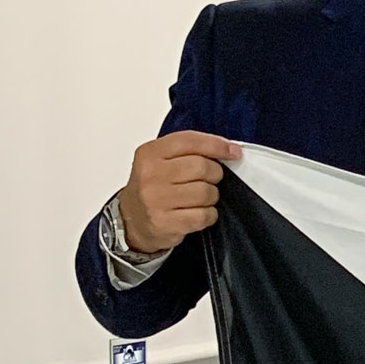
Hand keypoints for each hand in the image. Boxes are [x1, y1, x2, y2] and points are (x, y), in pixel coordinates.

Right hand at [116, 131, 242, 253]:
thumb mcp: (162, 159)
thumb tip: (230, 150)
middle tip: (208, 180)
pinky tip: (197, 212)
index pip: (190, 141)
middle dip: (214, 174)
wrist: (131, 219)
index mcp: (149, 153)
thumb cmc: (154, 186)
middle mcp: (150, 175)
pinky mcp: (165, 222)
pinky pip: (204, 215)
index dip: (217, 145)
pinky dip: (208, 215)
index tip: (233, 152)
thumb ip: (190, 150)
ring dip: (211, 196)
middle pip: (202, 167)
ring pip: (207, 192)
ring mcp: (156, 200)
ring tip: (199, 198)